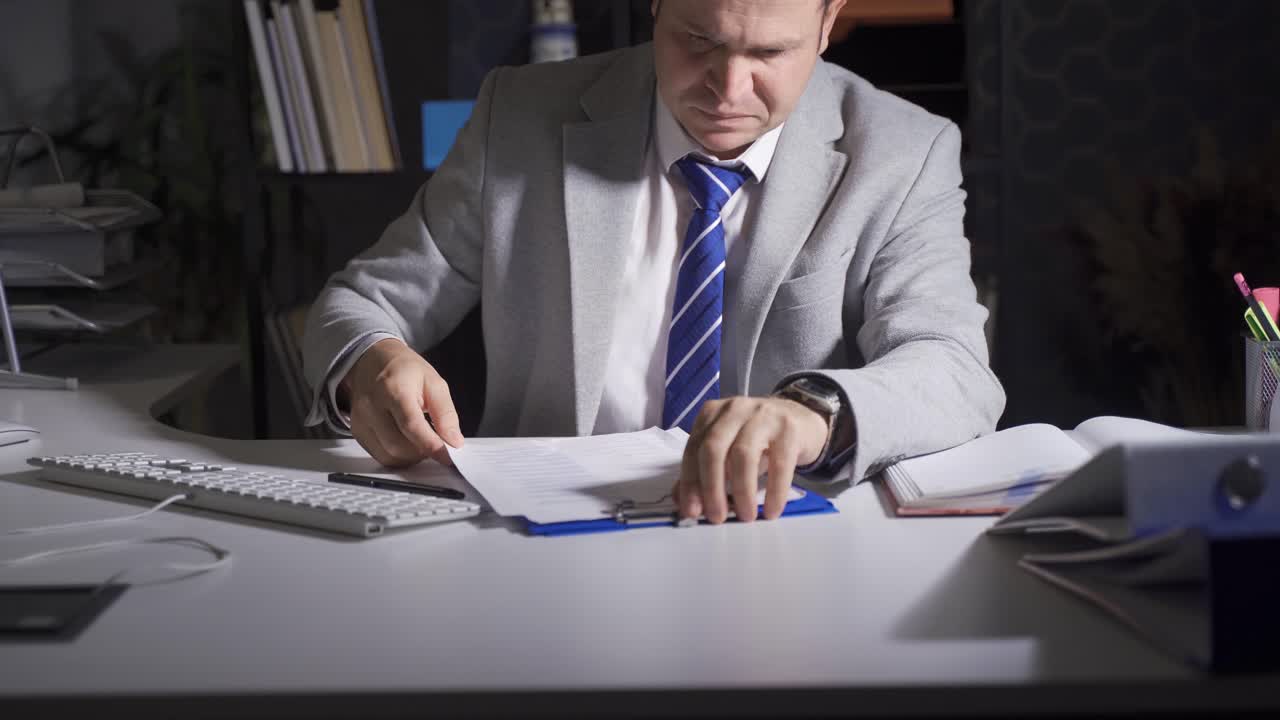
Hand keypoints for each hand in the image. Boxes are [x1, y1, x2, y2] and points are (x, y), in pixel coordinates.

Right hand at [340, 338, 463, 467]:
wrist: (372, 361)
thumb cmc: (404, 370)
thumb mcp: (434, 382)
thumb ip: (446, 413)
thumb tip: (454, 440)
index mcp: (394, 389)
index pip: (411, 425)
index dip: (431, 445)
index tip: (447, 457)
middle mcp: (372, 406)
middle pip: (398, 445)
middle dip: (422, 452)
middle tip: (437, 444)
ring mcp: (361, 420)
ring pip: (388, 455)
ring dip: (411, 457)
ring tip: (422, 442)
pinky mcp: (357, 431)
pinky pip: (380, 455)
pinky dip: (398, 456)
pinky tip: (407, 443)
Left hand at [674, 396, 827, 523]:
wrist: (801, 419)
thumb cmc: (759, 439)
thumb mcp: (728, 450)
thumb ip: (702, 472)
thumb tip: (683, 502)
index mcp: (711, 413)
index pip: (693, 449)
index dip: (690, 482)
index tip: (691, 511)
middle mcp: (734, 410)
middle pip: (714, 448)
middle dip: (711, 487)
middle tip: (717, 517)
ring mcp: (763, 415)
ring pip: (744, 455)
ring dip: (742, 491)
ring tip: (745, 516)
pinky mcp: (789, 428)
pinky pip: (779, 464)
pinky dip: (774, 492)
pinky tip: (771, 510)